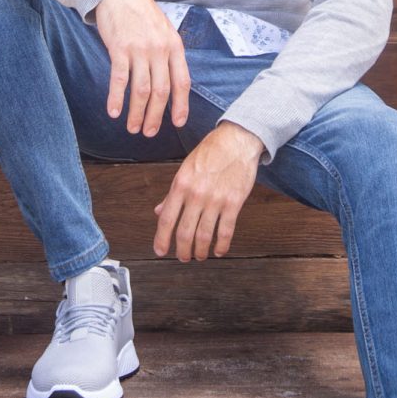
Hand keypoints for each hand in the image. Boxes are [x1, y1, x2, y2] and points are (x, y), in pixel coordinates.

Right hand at [94, 0, 190, 135]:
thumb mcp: (164, 30)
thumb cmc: (142, 13)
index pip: (182, 82)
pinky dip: (116, 98)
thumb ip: (169, 54)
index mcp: (174, 46)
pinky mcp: (119, 48)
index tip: (177, 123)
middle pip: (161, 91)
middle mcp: (160, 49)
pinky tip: (113, 112)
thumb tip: (172, 83)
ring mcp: (140, 49)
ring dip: (137, 113)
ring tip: (133, 128)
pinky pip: (119, 80)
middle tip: (149, 133)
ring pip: (141, 90)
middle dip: (156, 116)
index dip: (181, 105)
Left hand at [153, 121, 262, 260]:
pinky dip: (222, 245)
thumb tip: (160, 211)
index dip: (162, 239)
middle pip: (185, 232)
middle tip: (183, 257)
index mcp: (181, 184)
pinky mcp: (234, 202)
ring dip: (200, 252)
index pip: (167, 219)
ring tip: (200, 256)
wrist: (237, 140)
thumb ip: (173, 193)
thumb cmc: (211, 151)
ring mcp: (215, 199)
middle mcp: (196, 194)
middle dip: (182, 250)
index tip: (160, 251)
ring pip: (204, 236)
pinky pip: (225, 231)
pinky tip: (219, 250)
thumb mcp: (186, 169)